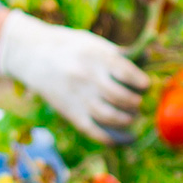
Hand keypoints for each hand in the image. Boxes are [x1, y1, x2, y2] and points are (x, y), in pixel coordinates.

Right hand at [0, 11, 148, 141]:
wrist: (33, 56)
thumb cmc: (70, 47)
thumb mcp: (94, 43)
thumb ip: (120, 54)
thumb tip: (149, 58)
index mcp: (97, 57)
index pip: (128, 74)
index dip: (142, 83)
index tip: (145, 85)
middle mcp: (88, 78)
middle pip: (122, 98)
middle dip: (136, 103)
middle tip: (138, 102)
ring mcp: (78, 97)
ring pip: (111, 117)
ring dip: (128, 120)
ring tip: (132, 116)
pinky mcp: (70, 113)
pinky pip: (95, 132)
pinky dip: (114, 139)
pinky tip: (127, 139)